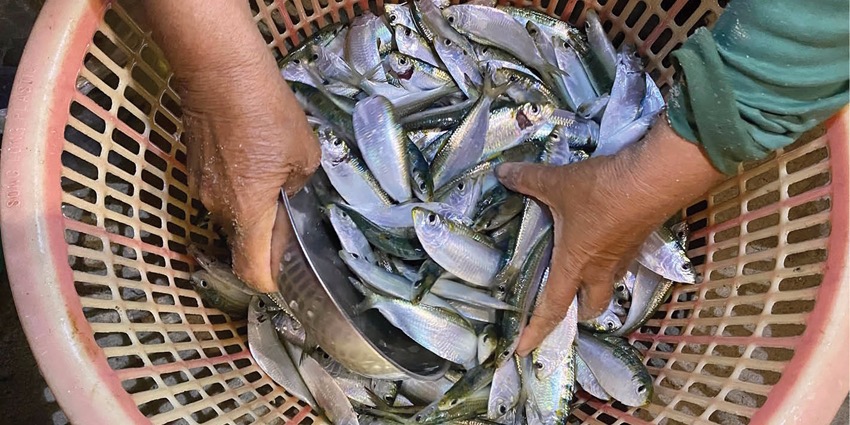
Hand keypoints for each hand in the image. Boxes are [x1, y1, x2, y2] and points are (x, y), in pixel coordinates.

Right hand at [179, 68, 319, 293]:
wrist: (219, 71)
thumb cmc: (267, 113)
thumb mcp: (303, 155)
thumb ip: (298, 188)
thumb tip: (287, 196)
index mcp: (247, 212)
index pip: (251, 270)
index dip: (269, 281)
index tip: (287, 276)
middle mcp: (217, 208)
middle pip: (242, 243)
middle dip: (266, 239)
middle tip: (292, 218)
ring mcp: (200, 187)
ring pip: (230, 216)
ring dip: (253, 210)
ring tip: (276, 183)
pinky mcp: (194, 167)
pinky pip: (220, 192)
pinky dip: (238, 189)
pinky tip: (255, 162)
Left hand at [496, 118, 723, 355]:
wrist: (654, 180)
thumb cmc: (600, 192)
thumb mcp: (557, 183)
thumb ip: (527, 179)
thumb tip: (502, 172)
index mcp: (574, 265)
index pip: (552, 309)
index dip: (536, 331)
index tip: (523, 350)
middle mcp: (600, 269)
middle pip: (592, 306)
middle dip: (578, 312)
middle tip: (563, 303)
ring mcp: (622, 256)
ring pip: (609, 285)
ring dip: (595, 286)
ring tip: (579, 272)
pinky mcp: (638, 240)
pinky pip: (621, 261)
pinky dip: (609, 259)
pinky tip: (600, 241)